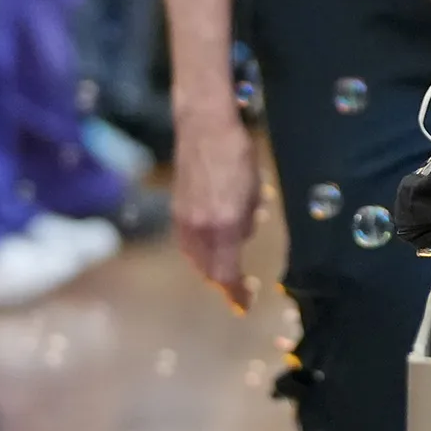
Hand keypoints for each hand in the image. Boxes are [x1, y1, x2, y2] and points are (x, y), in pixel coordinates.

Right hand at [171, 109, 262, 310]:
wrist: (203, 125)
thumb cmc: (237, 153)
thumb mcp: (254, 189)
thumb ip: (248, 218)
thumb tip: (242, 235)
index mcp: (223, 225)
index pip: (226, 273)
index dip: (235, 293)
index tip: (244, 305)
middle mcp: (199, 228)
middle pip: (207, 269)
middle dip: (222, 282)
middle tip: (237, 288)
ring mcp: (183, 218)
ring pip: (194, 257)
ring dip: (209, 267)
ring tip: (223, 269)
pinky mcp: (176, 208)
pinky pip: (186, 241)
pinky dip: (198, 251)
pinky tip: (208, 245)